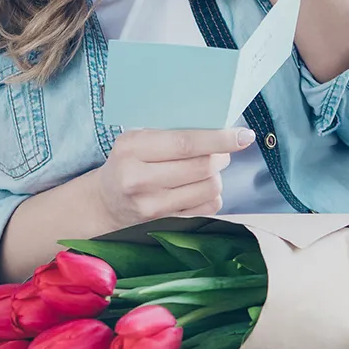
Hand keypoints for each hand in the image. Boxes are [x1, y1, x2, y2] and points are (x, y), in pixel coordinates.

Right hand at [91, 126, 253, 229]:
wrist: (105, 202)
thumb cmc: (127, 163)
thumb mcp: (135, 140)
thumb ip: (169, 132)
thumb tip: (216, 126)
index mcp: (132, 148)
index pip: (185, 143)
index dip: (218, 139)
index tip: (243, 135)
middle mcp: (139, 178)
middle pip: (201, 166)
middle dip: (221, 156)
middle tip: (222, 151)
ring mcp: (152, 205)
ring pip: (208, 187)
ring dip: (217, 175)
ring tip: (208, 168)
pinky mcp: (163, 222)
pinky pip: (206, 207)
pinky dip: (212, 195)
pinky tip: (200, 187)